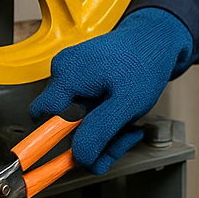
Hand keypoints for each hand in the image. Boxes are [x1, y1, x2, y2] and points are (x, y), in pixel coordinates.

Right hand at [29, 8, 191, 173]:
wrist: (154, 39)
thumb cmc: (144, 63)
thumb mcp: (127, 104)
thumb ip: (100, 132)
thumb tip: (78, 158)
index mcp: (66, 75)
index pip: (44, 122)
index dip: (64, 143)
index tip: (82, 156)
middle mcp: (61, 72)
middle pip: (64, 126)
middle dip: (96, 140)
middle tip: (123, 133)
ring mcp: (68, 73)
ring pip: (77, 121)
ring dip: (103, 130)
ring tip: (127, 118)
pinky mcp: (78, 77)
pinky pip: (84, 110)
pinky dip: (103, 118)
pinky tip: (120, 110)